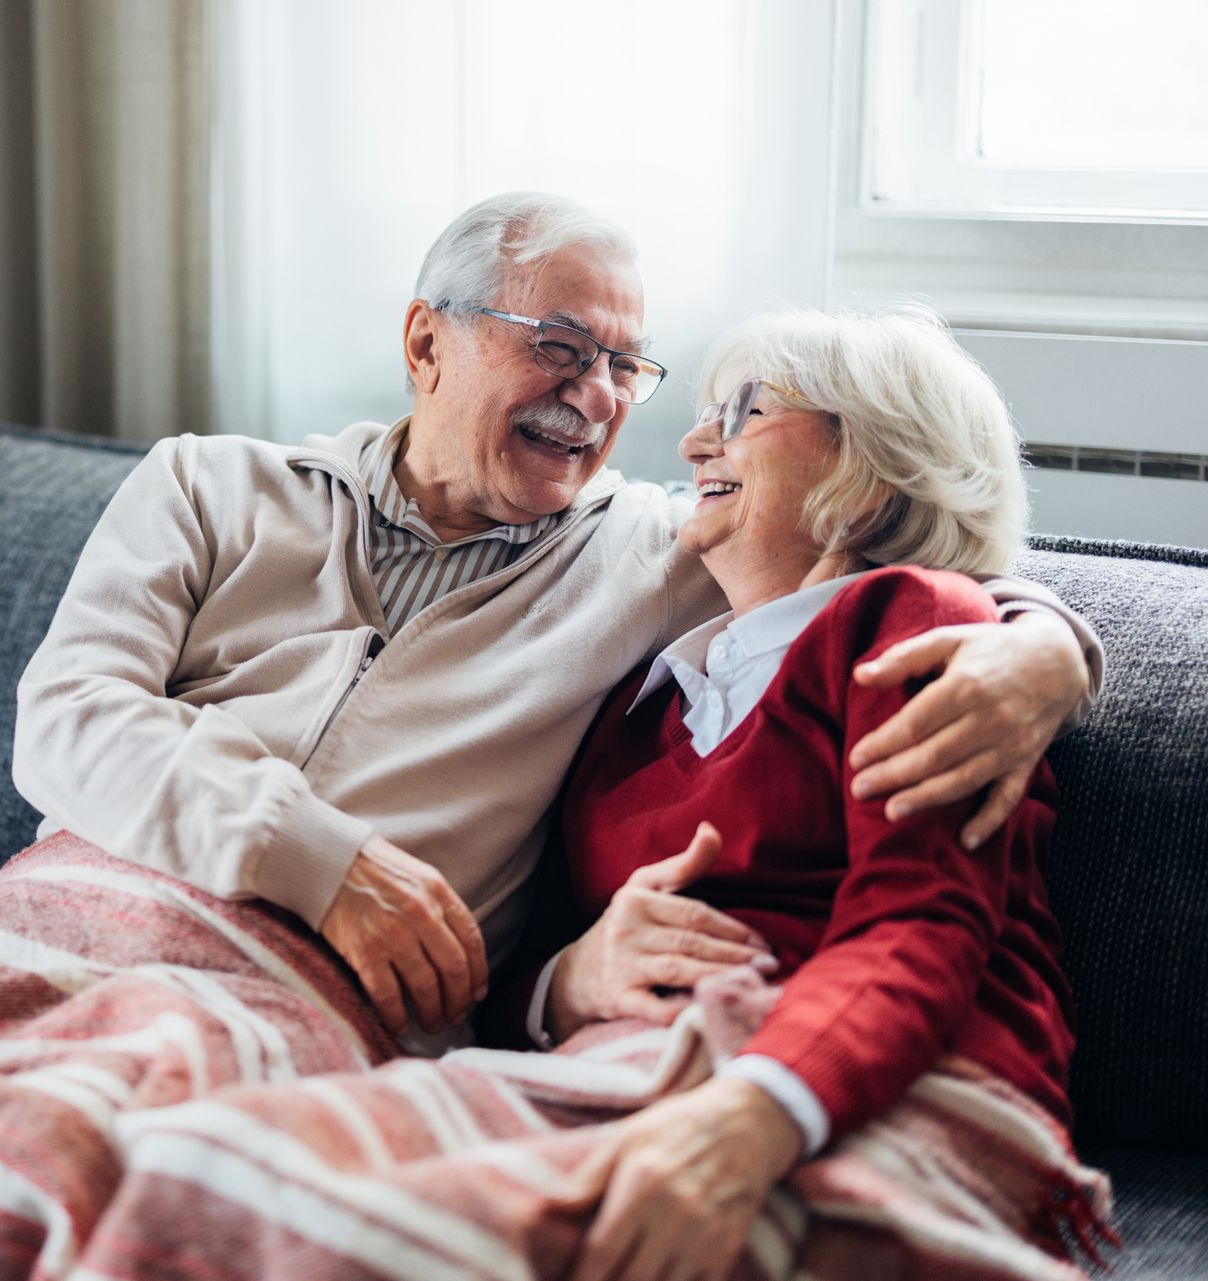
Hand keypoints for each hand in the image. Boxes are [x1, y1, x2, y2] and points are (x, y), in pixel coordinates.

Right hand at [320, 833, 487, 1034]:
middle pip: (452, 969)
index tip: (478, 993)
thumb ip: (441, 905)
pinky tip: (401, 1024)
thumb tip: (458, 946)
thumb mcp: (420, 875)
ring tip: (433, 1024)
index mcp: (438, 893)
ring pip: (425, 986)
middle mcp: (421, 915)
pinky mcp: (364, 952)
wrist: (328, 861)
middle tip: (457, 1016)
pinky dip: (397, 1016)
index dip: (479, 973)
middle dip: (459, 1000)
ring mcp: (393, 935)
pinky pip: (387, 995)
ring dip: (432, 1012)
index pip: (471, 940)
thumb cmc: (376, 868)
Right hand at [547, 823, 775, 1041]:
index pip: (694, 914)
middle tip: (768, 964)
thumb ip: (683, 864)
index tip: (762, 942)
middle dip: (734, 954)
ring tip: (753, 983)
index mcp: (636, 899)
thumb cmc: (626, 924)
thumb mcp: (646, 887)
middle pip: (691, 942)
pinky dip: (684, 1010)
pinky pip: (656, 1008)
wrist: (578, 973)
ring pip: (679, 971)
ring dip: (720, 977)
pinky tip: (712, 1008)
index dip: (732, 928)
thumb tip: (711, 829)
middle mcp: (626, 930)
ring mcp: (621, 966)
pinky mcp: (619, 999)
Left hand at [560, 1076, 801, 1280]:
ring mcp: (704, 1236)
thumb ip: (587, 1178)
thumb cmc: (676, 1127)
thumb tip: (546, 1208)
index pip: (600, 1254)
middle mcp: (674, 1213)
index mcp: (642, 1182)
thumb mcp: (628, 1137)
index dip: (579, 1279)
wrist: (746, 1124)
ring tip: (624, 1276)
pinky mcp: (726, 1250)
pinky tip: (656, 1276)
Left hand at [848, 612, 1087, 849]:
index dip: (883, 743)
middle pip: (934, 755)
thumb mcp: (948, 640)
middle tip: (859, 790)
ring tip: (891, 811)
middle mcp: (990, 719)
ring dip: (926, 799)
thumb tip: (860, 676)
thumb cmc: (990, 650)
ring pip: (963, 779)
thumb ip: (903, 657)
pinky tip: (966, 840)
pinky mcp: (1026, 762)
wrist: (1056, 661)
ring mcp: (1011, 744)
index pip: (916, 723)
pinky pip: (1009, 796)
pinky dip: (990, 821)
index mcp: (966, 686)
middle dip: (893, 775)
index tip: (855, 758)